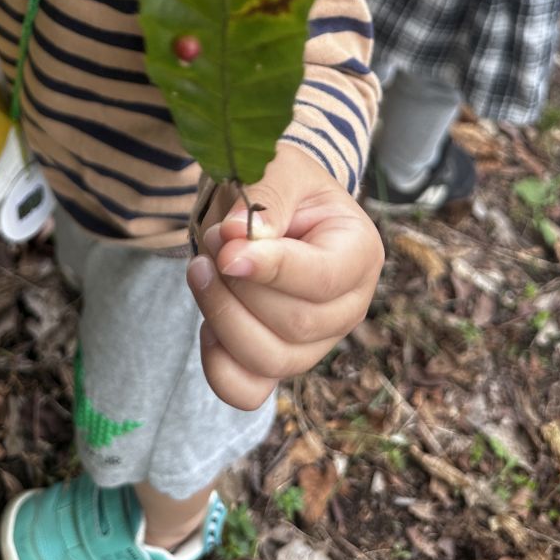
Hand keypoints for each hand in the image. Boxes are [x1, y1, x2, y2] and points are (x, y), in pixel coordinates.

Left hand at [185, 143, 383, 410]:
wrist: (263, 204)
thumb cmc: (279, 183)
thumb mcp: (279, 168)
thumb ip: (266, 197)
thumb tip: (238, 236)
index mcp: (360, 252)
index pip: (323, 278)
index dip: (271, 270)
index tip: (225, 250)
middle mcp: (348, 306)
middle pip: (297, 324)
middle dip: (239, 287)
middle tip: (211, 240)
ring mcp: (316, 342)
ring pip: (271, 359)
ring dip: (222, 316)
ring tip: (200, 268)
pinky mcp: (278, 361)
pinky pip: (249, 391)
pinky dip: (219, 367)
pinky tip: (206, 324)